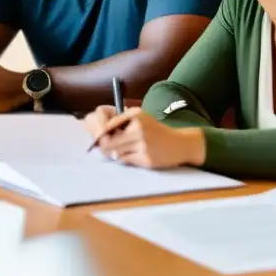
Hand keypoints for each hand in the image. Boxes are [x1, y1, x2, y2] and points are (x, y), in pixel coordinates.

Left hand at [84, 107, 205, 168]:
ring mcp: (143, 144)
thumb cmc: (156, 131)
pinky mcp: (146, 158)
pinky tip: (132, 156)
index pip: (109, 124)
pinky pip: (126, 160)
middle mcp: (139, 128)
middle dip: (103, 146)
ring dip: (114, 153)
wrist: (180, 143)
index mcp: (136, 115)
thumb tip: (99, 134)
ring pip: (116, 152)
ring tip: (117, 152)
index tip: (94, 138)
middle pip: (110, 141)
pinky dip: (125, 160)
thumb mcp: (141, 119)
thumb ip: (122, 122)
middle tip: (99, 149)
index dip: (99, 133)